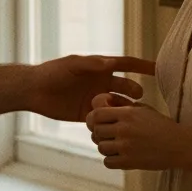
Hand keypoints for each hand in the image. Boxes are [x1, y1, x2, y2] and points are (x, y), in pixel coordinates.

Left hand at [27, 55, 155, 121]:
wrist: (33, 90)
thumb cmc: (52, 72)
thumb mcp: (72, 65)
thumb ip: (91, 64)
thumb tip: (111, 63)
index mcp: (99, 67)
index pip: (126, 64)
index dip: (142, 66)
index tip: (158, 69)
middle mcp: (100, 82)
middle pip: (124, 86)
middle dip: (134, 91)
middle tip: (140, 99)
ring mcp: (95, 98)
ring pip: (117, 104)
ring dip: (126, 108)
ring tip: (133, 115)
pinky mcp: (87, 114)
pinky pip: (105, 118)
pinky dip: (113, 122)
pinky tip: (120, 127)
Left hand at [85, 93, 189, 170]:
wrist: (179, 145)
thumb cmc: (161, 125)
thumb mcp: (143, 109)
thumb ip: (123, 106)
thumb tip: (103, 104)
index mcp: (127, 114)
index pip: (96, 114)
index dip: (94, 117)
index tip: (101, 120)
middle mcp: (124, 129)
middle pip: (95, 131)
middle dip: (99, 133)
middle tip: (107, 134)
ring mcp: (126, 147)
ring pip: (100, 147)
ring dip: (105, 147)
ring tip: (116, 146)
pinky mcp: (129, 162)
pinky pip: (107, 162)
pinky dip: (111, 160)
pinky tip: (120, 156)